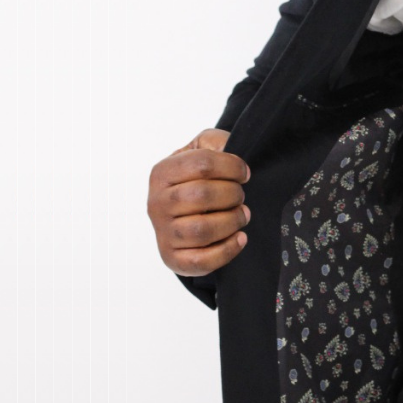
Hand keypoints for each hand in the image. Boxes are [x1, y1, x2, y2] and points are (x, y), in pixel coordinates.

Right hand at [147, 129, 250, 276]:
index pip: (201, 164)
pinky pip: (201, 261)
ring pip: (202, 229)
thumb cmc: (198, 177)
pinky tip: (240, 238)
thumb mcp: (203, 149)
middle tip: (241, 196)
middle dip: (233, 194)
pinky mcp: (173, 259)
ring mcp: (163, 233)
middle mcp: (157, 203)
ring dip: (233, 221)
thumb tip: (229, 149)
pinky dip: (227, 250)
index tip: (245, 174)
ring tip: (242, 215)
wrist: (183, 211)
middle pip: (203, 195)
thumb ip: (214, 141)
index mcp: (162, 173)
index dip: (232, 167)